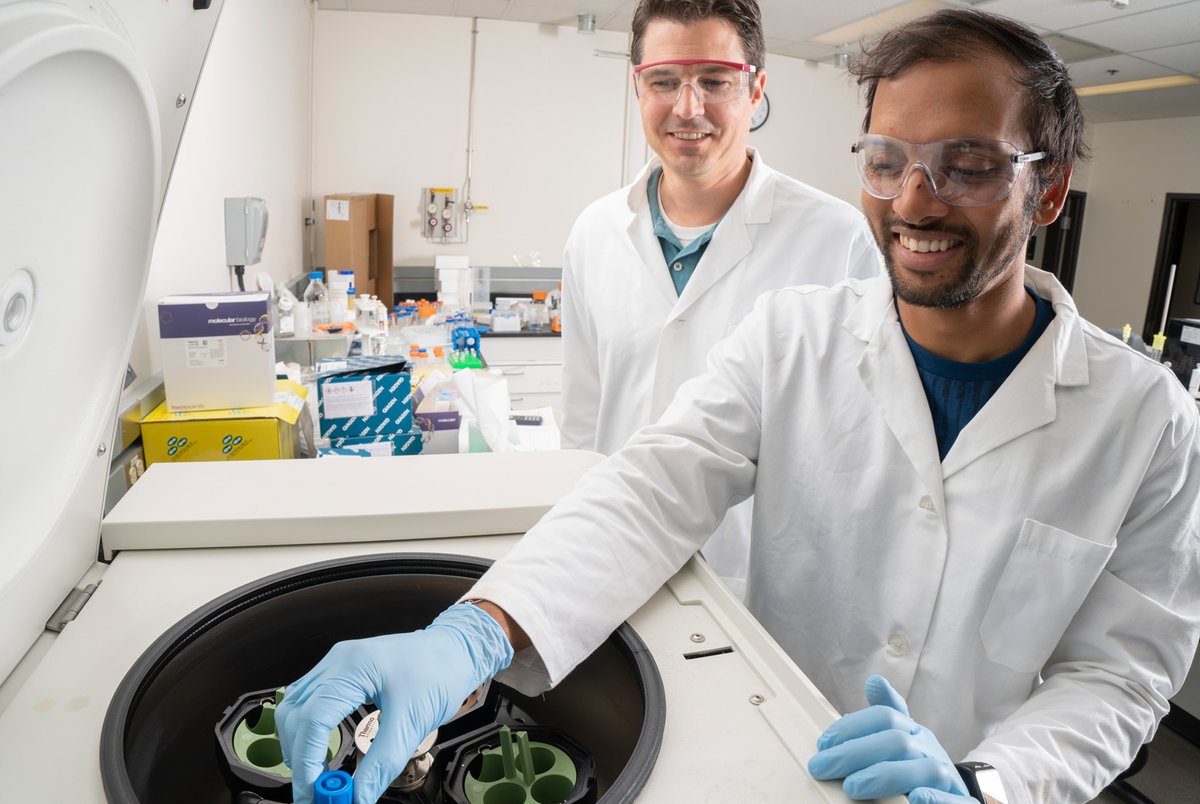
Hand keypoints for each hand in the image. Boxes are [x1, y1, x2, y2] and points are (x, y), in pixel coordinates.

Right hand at [275, 603, 513, 803]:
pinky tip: (318, 750)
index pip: (312, 718)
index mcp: (354, 666)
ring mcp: (338, 663)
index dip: (306, 759)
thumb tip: (358, 798)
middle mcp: (339, 660)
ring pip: (295, 706)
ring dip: (299, 743)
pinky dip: (307, 728)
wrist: (457, 649)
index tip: (314, 791)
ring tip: (315, 775)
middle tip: (315, 791)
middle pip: (296, 713)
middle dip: (299, 756)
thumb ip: (381, 764)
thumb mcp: (413, 723)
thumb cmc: (441, 673)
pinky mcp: (342, 671)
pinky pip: (309, 700)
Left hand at [807, 675, 973, 801]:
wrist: (956, 797)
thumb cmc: (918, 767)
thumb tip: (874, 682)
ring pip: (925, 769)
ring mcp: (948, 777)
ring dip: (885, 776)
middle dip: (856, 753)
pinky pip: (955, 800)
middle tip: (824, 767)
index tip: (824, 743)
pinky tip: (916, 798)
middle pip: (896, 742)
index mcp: (914, 732)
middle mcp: (931, 750)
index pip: (886, 717)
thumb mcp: (903, 737)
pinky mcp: (962, 803)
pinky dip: (936, 799)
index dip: (853, 727)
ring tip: (853, 786)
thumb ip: (885, 714)